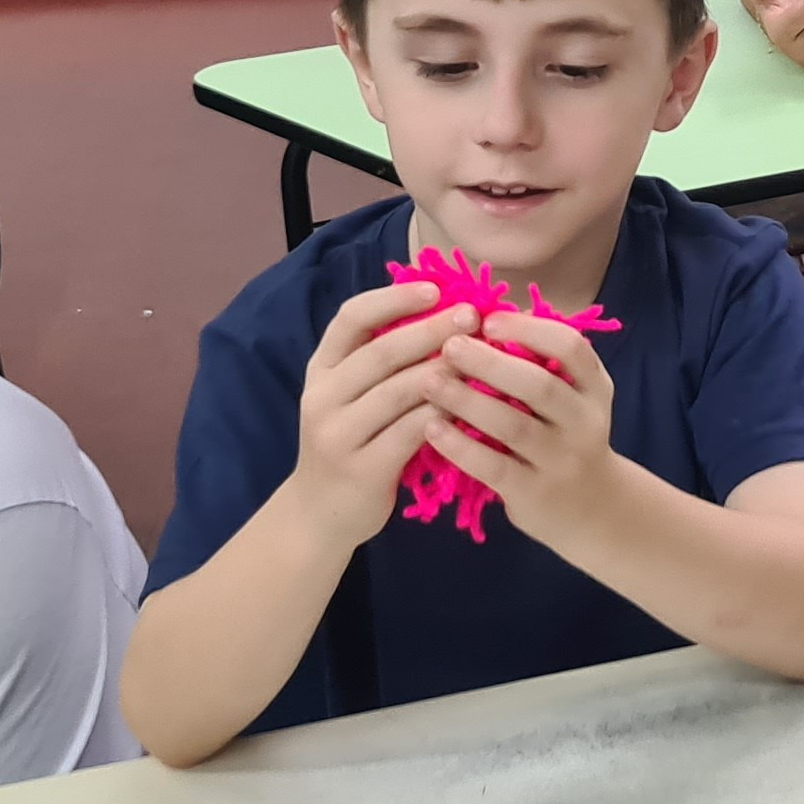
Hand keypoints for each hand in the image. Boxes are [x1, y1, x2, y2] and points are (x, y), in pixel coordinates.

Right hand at [291, 279, 456, 544]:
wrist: (320, 514)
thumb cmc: (351, 442)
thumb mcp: (350, 396)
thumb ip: (381, 361)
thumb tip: (441, 311)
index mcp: (322, 369)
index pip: (351, 318)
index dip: (393, 299)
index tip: (435, 289)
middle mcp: (323, 397)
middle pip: (382, 352)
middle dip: (432, 330)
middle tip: (474, 316)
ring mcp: (339, 434)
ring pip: (399, 392)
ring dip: (445, 370)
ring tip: (483, 356)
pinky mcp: (362, 469)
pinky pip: (410, 433)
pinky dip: (444, 415)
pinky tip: (473, 405)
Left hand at [414, 305, 619, 541]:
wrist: (593, 509)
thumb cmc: (564, 437)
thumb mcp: (571, 397)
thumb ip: (539, 362)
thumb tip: (482, 314)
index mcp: (594, 388)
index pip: (571, 348)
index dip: (529, 329)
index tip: (488, 319)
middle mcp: (584, 422)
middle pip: (539, 385)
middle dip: (491, 362)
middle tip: (448, 345)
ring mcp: (561, 460)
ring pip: (513, 426)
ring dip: (467, 400)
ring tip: (429, 381)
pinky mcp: (535, 493)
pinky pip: (494, 466)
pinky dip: (460, 446)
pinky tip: (431, 428)